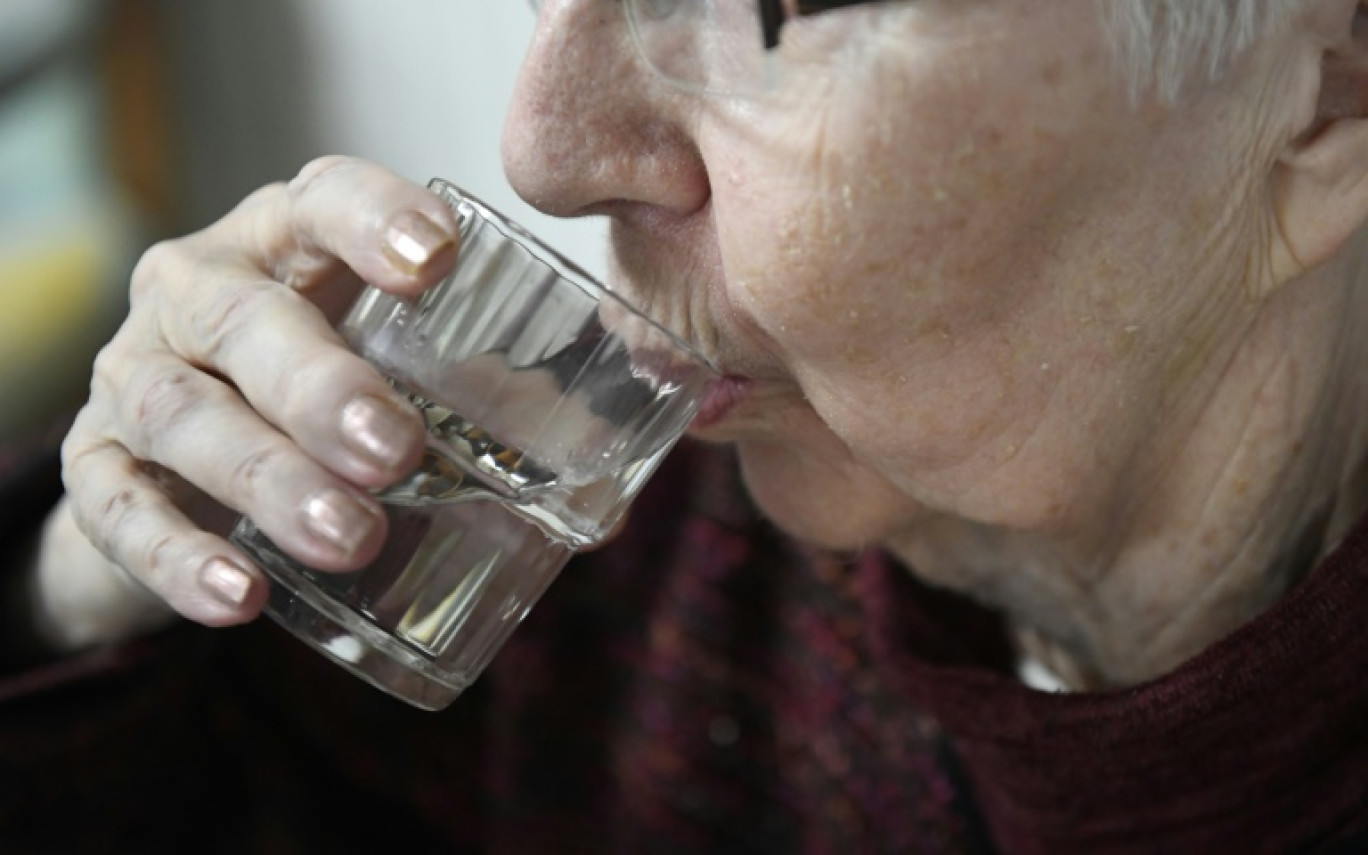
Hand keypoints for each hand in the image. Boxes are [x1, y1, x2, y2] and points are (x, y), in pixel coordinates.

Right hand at [56, 157, 458, 631]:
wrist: (180, 465)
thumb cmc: (317, 398)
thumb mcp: (387, 375)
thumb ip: (482, 418)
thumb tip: (604, 517)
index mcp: (286, 245)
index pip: (323, 201)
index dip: (373, 219)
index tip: (438, 262)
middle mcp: (198, 293)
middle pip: (245, 322)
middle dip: (322, 386)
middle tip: (396, 450)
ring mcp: (134, 375)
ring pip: (184, 416)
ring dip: (269, 478)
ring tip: (350, 536)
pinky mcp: (95, 466)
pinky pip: (120, 510)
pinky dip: (179, 555)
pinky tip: (239, 597)